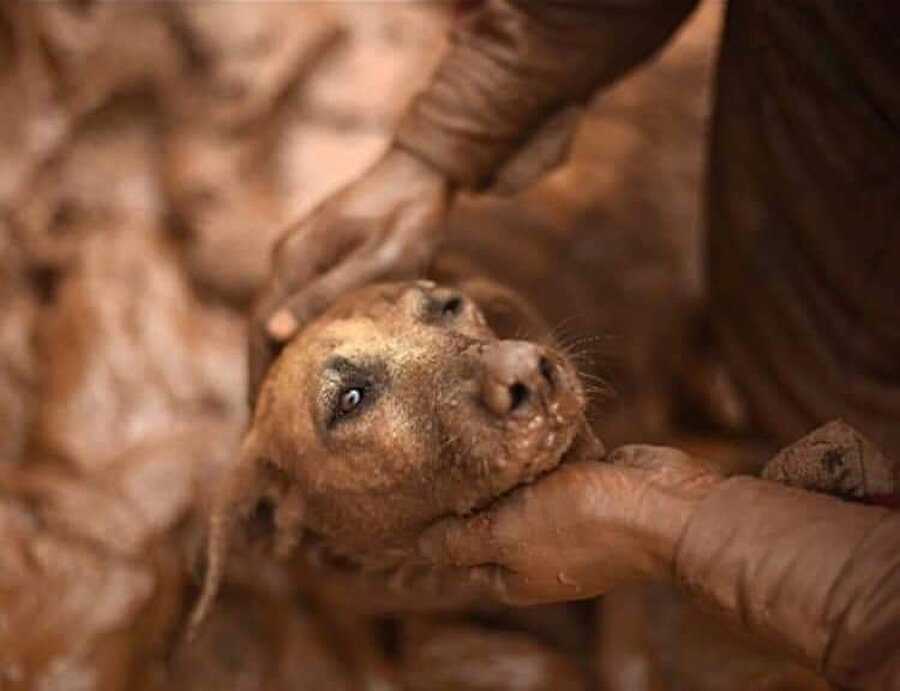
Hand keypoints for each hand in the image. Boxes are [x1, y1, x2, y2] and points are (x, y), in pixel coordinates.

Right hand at [249, 147, 452, 402]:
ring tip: (282, 405)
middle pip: (261, 327)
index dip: (256, 377)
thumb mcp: (376, 260)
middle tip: (265, 426)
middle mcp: (288, 256)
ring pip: (276, 316)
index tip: (257, 421)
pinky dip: (294, 337)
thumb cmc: (408, 217)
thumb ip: (326, 294)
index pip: (260, 331)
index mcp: (295, 261)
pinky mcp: (317, 252)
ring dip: (275, 359)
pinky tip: (307, 361)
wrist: (422, 168)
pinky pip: (295, 303)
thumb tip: (272, 334)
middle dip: (260, 376)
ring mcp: (300, 252)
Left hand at [417, 446, 722, 605]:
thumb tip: (419, 546)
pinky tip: (530, 418)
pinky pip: (553, 462)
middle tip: (449, 444)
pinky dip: (546, 445)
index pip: (458, 552)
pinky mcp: (588, 484)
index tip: (420, 482)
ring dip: (510, 458)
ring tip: (484, 422)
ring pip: (521, 484)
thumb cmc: (582, 524)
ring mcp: (564, 517)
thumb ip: (461, 541)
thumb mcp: (506, 535)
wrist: (665, 508)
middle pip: (489, 515)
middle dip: (475, 482)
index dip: (439, 521)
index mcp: (513, 574)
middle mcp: (536, 550)